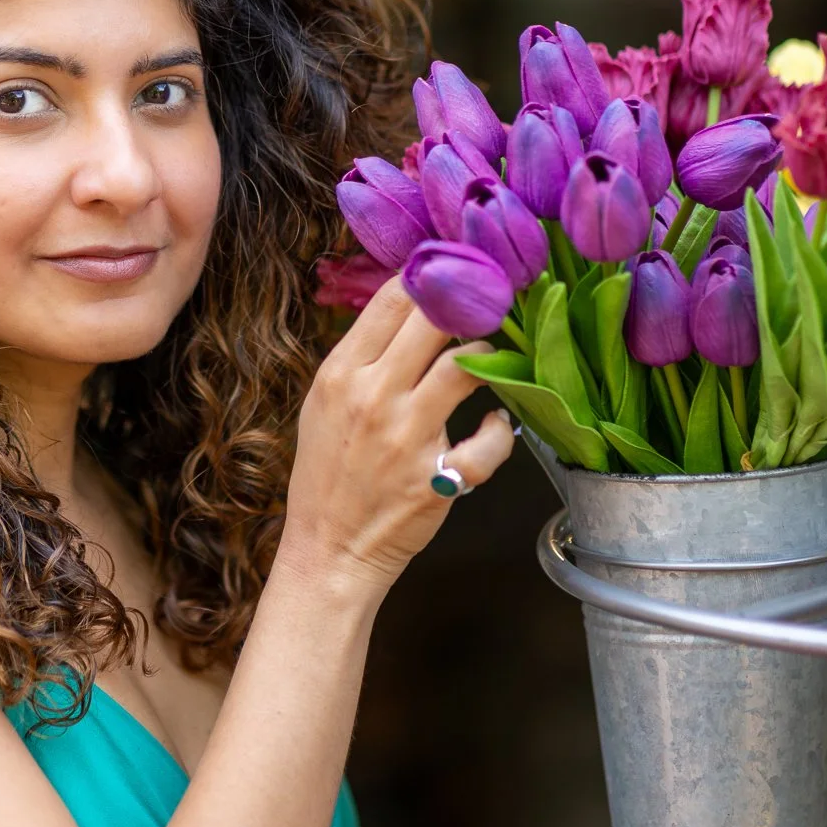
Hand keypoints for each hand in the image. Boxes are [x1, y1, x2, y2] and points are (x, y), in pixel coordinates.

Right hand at [283, 277, 514, 596]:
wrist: (329, 550)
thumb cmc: (329, 473)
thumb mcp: (325, 403)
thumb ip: (361, 356)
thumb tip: (405, 304)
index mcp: (341, 374)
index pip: (392, 298)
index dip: (432, 277)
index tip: (454, 276)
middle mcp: (373, 398)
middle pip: (434, 318)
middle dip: (469, 303)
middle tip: (489, 304)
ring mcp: (407, 438)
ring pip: (468, 366)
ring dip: (490, 356)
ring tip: (492, 360)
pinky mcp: (438, 478)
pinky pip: (491, 442)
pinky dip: (501, 431)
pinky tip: (495, 428)